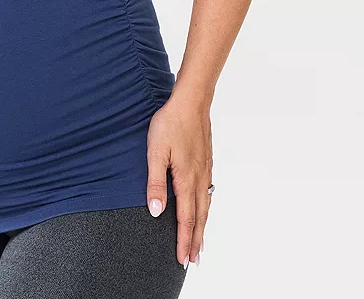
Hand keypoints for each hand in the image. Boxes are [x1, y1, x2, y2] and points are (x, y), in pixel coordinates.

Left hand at [145, 94, 213, 267]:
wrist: (191, 102)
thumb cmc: (170, 124)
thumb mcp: (156, 152)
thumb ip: (156, 182)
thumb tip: (157, 211)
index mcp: (186, 180)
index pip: (187, 219)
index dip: (185, 241)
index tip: (183, 260)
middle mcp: (200, 179)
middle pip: (200, 217)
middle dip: (196, 241)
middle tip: (194, 261)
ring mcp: (205, 171)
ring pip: (206, 206)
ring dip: (202, 227)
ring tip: (200, 243)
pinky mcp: (206, 162)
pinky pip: (208, 193)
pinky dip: (206, 209)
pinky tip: (204, 208)